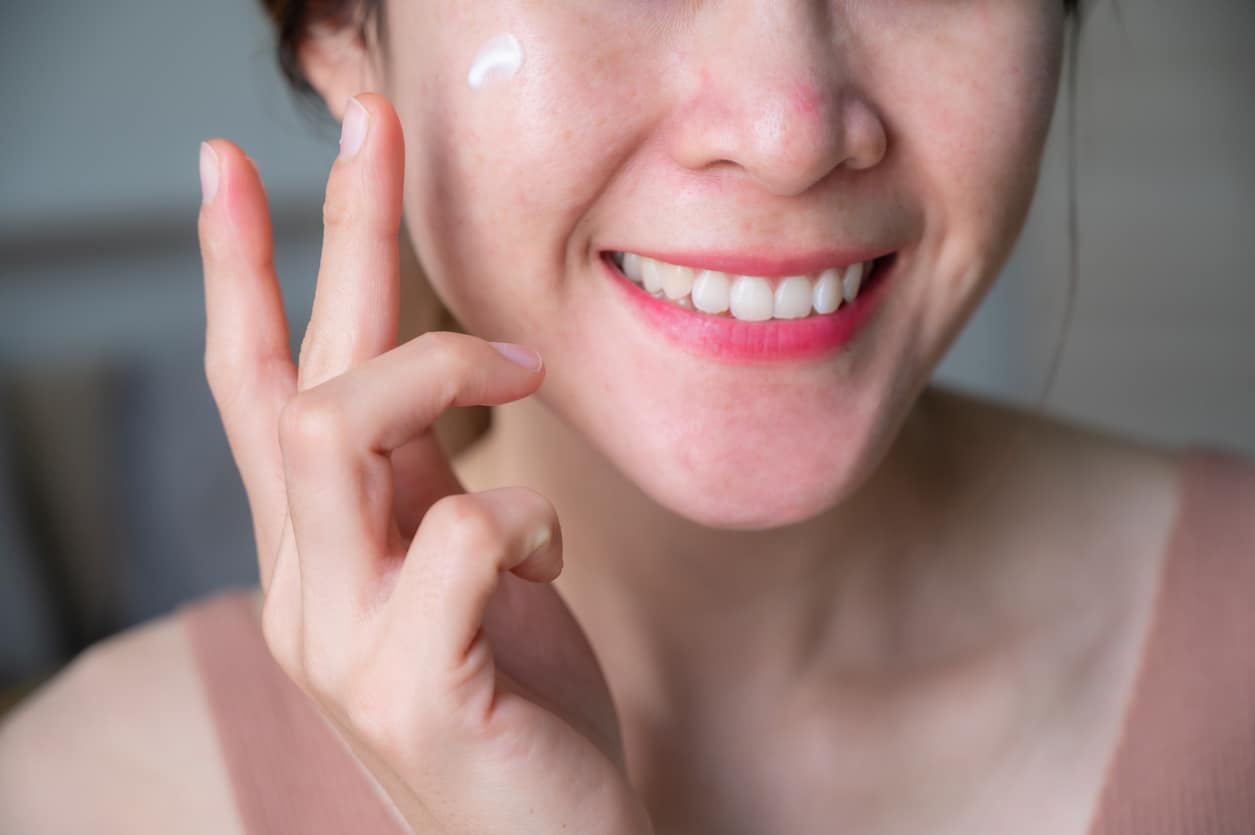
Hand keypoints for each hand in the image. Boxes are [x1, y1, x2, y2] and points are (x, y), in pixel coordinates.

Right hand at [197, 93, 651, 834]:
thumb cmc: (515, 702)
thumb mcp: (466, 572)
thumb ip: (432, 485)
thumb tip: (446, 379)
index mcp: (322, 552)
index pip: (260, 389)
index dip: (242, 272)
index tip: (231, 164)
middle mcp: (304, 588)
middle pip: (295, 380)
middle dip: (333, 239)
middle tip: (371, 126)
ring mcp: (342, 643)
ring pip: (338, 435)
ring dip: (439, 371)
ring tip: (518, 372)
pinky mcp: (411, 690)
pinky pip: (460, 540)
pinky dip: (522, 520)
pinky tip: (546, 563)